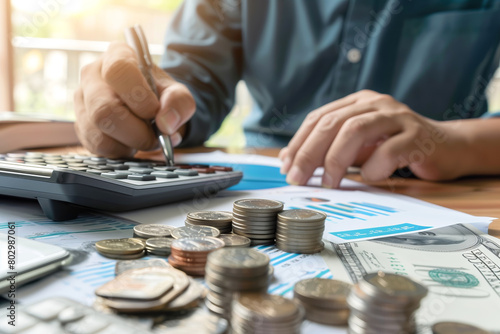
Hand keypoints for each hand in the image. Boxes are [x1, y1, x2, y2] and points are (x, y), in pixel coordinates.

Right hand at [74, 42, 195, 157]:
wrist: (150, 109)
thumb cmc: (159, 96)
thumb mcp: (177, 94)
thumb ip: (179, 103)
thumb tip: (165, 124)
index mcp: (117, 56)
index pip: (118, 71)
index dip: (138, 97)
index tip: (154, 112)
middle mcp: (92, 75)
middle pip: (105, 109)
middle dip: (137, 132)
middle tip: (156, 137)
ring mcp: (82, 100)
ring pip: (99, 131)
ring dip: (130, 143)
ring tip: (145, 138)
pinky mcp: (81, 124)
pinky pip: (98, 146)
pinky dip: (121, 150)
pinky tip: (131, 142)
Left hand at [279, 90, 467, 187]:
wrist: (447, 147)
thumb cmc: (395, 147)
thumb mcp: (358, 146)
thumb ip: (328, 149)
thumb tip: (290, 160)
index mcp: (357, 102)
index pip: (319, 118)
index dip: (299, 142)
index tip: (286, 166)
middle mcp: (375, 104)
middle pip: (333, 123)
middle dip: (309, 153)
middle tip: (297, 178)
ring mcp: (398, 117)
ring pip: (356, 130)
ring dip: (336, 160)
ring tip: (329, 183)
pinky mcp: (417, 135)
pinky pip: (389, 150)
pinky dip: (373, 166)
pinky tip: (368, 178)